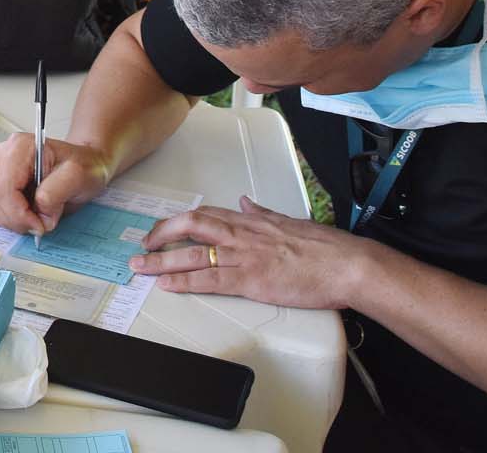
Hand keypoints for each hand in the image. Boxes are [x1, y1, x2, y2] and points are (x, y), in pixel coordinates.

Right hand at [0, 134, 110, 236]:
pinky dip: (6, 219)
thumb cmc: (82, 166)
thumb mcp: (77, 176)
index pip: (4, 188)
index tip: (39, 226)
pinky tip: (25, 214)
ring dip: (12, 221)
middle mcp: (4, 154)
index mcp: (21, 147)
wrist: (83, 164)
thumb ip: (56, 192)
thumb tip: (38, 210)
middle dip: (18, 219)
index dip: (19, 214)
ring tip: (35, 217)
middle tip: (41, 223)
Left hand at [129, 196, 369, 309]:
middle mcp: (242, 234)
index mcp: (250, 221)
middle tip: (142, 246)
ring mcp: (244, 257)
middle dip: (161, 235)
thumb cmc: (324, 247)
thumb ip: (261, 213)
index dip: (178, 222)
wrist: (346, 263)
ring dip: (162, 261)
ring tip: (140, 267)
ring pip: (192, 254)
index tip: (161, 229)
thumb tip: (245, 202)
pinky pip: (210, 279)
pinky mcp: (252, 280)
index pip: (204, 215)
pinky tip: (166, 284)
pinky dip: (184, 281)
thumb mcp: (287, 220)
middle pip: (190, 226)